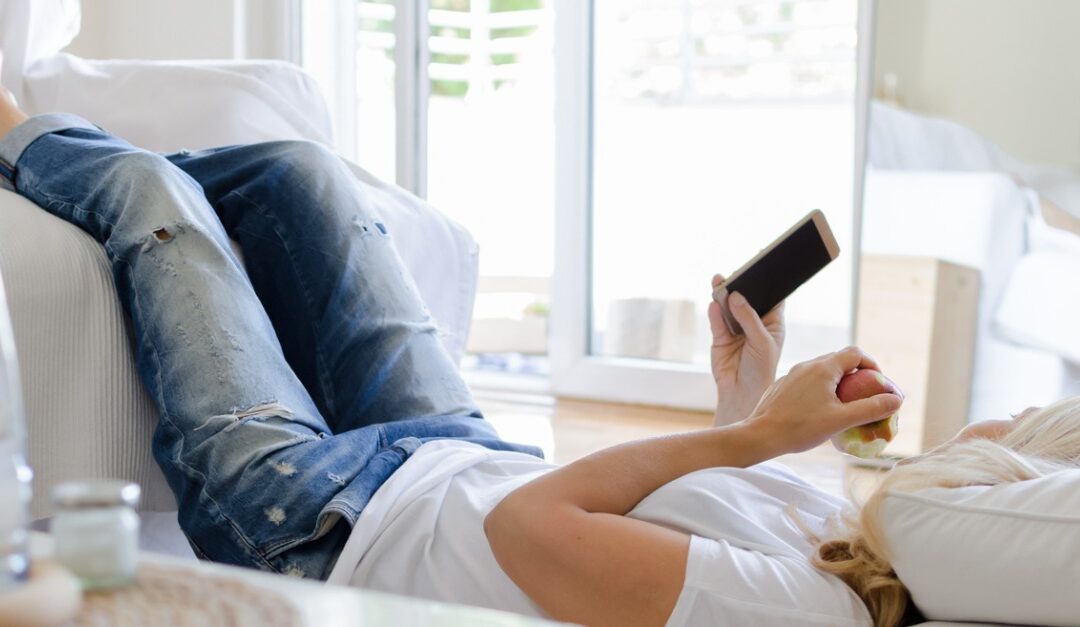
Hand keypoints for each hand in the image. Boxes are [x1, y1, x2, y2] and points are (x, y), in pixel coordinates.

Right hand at [710, 274, 785, 425]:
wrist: (742, 394)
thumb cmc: (762, 370)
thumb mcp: (762, 342)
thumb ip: (749, 319)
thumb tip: (735, 296)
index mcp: (772, 322)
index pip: (772, 296)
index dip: (769, 280)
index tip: (763, 262)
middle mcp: (754, 323)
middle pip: (747, 298)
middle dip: (742, 285)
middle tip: (736, 271)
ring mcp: (736, 330)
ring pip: (728, 306)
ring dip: (724, 295)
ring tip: (719, 281)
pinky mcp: (720, 338)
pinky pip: (716, 320)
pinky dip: (715, 311)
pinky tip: (714, 302)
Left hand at [742, 346, 902, 455]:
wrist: (760, 434)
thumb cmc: (800, 428)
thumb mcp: (841, 420)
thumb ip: (870, 409)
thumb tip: (896, 400)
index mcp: (823, 368)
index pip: (855, 353)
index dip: (872, 365)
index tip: (878, 383)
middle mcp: (807, 365)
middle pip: (839, 360)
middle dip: (856, 374)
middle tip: (865, 396)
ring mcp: (792, 374)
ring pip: (822, 370)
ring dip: (838, 382)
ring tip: (845, 405)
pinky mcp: (783, 385)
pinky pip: (807, 380)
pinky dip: (821, 389)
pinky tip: (820, 410)